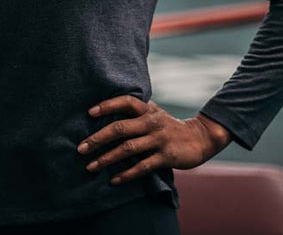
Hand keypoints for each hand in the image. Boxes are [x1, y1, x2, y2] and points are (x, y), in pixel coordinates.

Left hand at [77, 95, 231, 184]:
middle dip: (98, 139)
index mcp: (147, 110)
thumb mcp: (154, 113)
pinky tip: (114, 180)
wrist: (201, 138)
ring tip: (91, 166)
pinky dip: (127, 174)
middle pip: (120, 128)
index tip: (89, 113)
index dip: (107, 105)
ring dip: (107, 159)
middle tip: (81, 148)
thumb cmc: (169, 126)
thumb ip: (135, 113)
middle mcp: (152, 122)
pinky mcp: (166, 157)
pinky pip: (142, 166)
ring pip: (128, 149)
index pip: (125, 102)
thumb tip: (105, 116)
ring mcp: (159, 140)